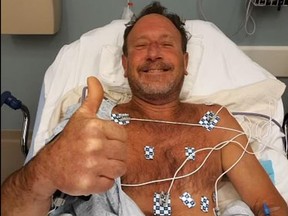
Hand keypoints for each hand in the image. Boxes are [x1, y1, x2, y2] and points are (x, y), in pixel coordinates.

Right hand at [38, 76, 126, 195]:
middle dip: (114, 155)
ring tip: (99, 164)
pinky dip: (104, 181)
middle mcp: (94, 146)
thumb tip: (93, 78)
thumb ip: (93, 97)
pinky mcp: (89, 184)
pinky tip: (93, 174)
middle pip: (123, 153)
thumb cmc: (69, 139)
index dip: (115, 140)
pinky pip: (110, 183)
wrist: (50, 165)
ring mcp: (92, 166)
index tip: (104, 142)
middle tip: (101, 154)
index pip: (123, 135)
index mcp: (95, 127)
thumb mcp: (81, 116)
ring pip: (120, 169)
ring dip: (111, 168)